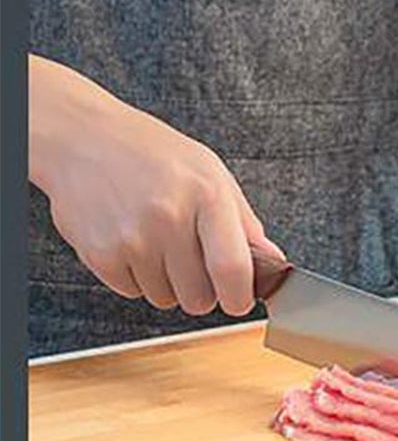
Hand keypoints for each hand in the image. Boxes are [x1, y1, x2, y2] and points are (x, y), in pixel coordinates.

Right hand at [29, 57, 277, 315]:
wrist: (82, 139)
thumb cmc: (151, 153)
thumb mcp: (210, 172)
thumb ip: (244, 221)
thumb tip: (271, 261)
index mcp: (206, 195)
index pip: (233, 268)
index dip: (240, 296)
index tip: (240, 301)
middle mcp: (169, 218)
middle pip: (199, 297)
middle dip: (203, 291)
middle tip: (194, 264)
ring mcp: (131, 238)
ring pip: (165, 299)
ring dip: (168, 283)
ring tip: (157, 242)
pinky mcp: (100, 254)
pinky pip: (132, 292)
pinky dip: (137, 278)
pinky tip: (132, 242)